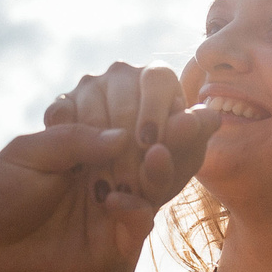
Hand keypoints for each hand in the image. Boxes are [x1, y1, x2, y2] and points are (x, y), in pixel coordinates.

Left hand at [0, 119, 155, 271]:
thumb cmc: (0, 197)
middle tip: (164, 127)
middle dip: (158, 136)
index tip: (147, 101)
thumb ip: (72, 139)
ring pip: (152, 183)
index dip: (138, 111)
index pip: (123, 121)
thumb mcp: (28, 155)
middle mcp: (105, 173)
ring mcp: (114, 206)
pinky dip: (135, 207)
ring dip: (157, 168)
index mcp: (85, 146)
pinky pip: (141, 220)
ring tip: (155, 152)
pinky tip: (112, 201)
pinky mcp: (116, 241)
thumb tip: (123, 136)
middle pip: (146, 150)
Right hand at [45, 59, 214, 208]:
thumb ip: (194, 141)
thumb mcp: (179, 162)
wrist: (114, 196)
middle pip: (122, 98)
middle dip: (129, 146)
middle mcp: (124, 75)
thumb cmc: (157, 173)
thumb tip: (211, 117)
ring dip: (99, 152)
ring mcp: (90, 87)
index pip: (157, 79)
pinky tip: (80, 173)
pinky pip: (61, 117)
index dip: (155, 111)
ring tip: (108, 190)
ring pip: (92, 107)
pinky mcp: (62, 106)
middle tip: (132, 185)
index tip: (152, 147)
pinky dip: (70, 144)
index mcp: (158, 79)